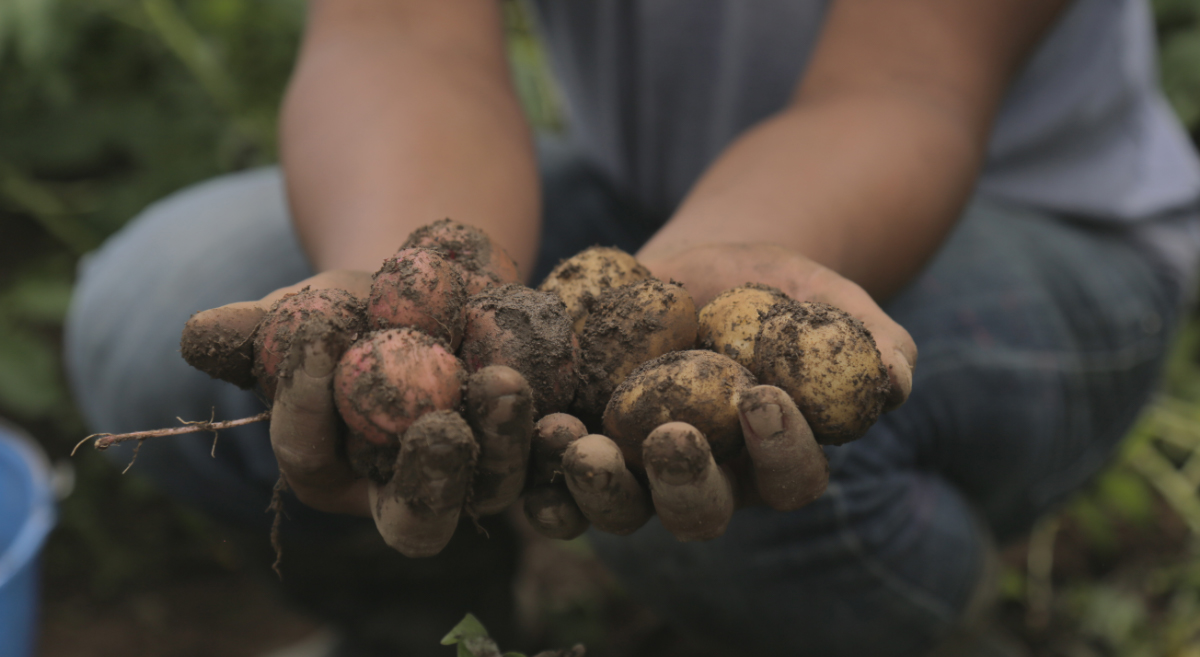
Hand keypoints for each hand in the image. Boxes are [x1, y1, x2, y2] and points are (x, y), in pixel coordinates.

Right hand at [182, 270, 534, 556]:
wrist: (426, 291)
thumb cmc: (346, 313)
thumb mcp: (299, 314)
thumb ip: (255, 334)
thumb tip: (196, 334)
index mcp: (334, 473)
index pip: (312, 460)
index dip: (306, 407)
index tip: (315, 332)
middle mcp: (404, 490)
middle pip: (416, 515)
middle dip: (427, 477)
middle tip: (437, 426)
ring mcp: (474, 476)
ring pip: (492, 486)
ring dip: (501, 443)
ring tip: (503, 380)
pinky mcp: (530, 448)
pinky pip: (548, 456)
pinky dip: (555, 434)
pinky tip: (564, 405)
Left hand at [522, 244, 916, 541]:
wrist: (689, 270)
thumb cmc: (770, 287)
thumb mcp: (822, 295)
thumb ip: (865, 334)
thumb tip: (898, 379)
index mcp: (772, 460)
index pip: (788, 477)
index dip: (780, 449)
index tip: (763, 397)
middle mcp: (706, 483)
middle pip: (698, 512)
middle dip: (683, 483)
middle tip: (669, 437)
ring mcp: (636, 474)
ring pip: (619, 508)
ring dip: (597, 484)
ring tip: (575, 439)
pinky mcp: (581, 448)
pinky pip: (554, 478)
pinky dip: (536, 464)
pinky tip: (529, 427)